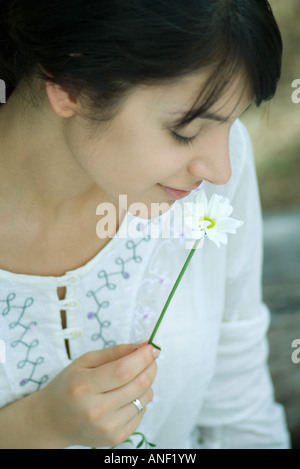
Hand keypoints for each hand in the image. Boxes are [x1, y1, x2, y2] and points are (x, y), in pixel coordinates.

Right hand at [32, 343, 159, 447]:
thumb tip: (143, 345)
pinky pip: (141, 412)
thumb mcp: (85, 361)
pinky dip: (140, 399)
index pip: (123, 371)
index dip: (143, 357)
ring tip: (133, 377)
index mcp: (84, 386)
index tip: (152, 347)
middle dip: (150, 367)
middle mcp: (96, 410)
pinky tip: (125, 395)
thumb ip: (115, 352)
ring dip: (146, 382)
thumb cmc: (70, 385)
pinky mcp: (116, 438)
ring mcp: (107, 428)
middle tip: (149, 358)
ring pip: (144, 398)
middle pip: (138, 385)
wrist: (53, 421)